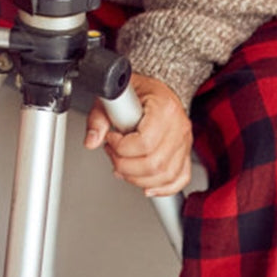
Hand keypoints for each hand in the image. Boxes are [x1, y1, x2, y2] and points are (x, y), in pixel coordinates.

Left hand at [83, 72, 192, 196]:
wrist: (155, 89)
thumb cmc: (137, 90)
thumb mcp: (112, 97)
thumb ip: (98, 119)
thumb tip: (91, 141)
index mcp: (163, 109)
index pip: (144, 142)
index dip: (121, 146)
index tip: (110, 139)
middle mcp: (178, 126)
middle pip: (154, 163)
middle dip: (126, 165)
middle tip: (113, 153)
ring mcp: (184, 141)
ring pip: (166, 175)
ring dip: (139, 178)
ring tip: (123, 166)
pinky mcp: (185, 153)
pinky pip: (180, 178)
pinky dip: (163, 187)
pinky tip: (147, 186)